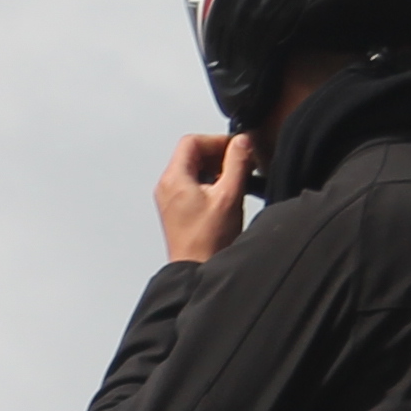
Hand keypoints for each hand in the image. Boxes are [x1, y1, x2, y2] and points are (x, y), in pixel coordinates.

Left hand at [158, 131, 253, 264]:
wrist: (196, 269)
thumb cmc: (207, 240)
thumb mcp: (229, 194)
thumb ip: (237, 162)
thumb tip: (242, 141)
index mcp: (173, 179)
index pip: (191, 142)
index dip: (217, 141)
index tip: (237, 149)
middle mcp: (168, 187)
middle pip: (192, 154)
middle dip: (219, 155)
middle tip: (241, 164)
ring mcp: (171, 198)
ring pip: (195, 169)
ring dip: (218, 169)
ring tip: (236, 180)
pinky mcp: (179, 209)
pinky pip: (195, 185)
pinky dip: (213, 183)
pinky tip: (228, 195)